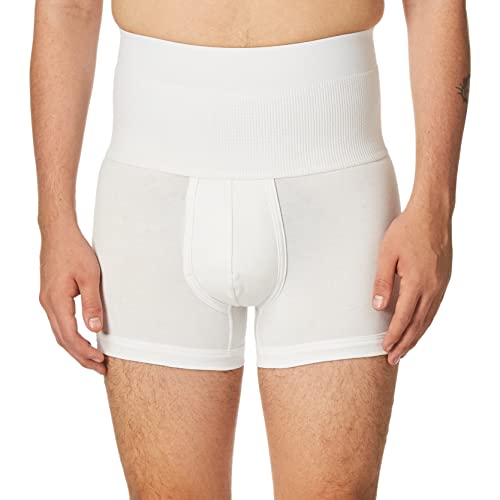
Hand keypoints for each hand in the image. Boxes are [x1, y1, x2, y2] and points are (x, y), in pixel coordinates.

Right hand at [39, 224, 105, 373]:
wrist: (58, 233)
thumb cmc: (74, 251)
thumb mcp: (89, 277)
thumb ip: (92, 304)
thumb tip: (95, 329)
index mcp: (56, 301)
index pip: (70, 336)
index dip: (85, 351)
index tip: (101, 361)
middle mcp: (48, 304)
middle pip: (63, 340)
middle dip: (81, 356)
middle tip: (99, 368)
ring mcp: (47, 300)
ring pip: (60, 333)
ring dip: (76, 347)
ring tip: (93, 359)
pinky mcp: (51, 296)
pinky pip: (59, 322)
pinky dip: (71, 335)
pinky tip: (82, 338)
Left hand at [372, 202, 452, 364]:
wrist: (433, 214)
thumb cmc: (407, 230)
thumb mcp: (386, 254)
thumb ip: (382, 281)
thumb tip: (378, 307)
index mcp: (417, 283)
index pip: (403, 318)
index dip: (394, 335)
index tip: (385, 348)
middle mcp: (432, 288)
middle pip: (418, 324)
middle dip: (405, 343)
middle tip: (393, 359)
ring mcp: (440, 285)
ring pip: (428, 318)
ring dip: (416, 336)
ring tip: (405, 349)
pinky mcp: (443, 280)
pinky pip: (434, 308)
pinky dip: (425, 322)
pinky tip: (419, 327)